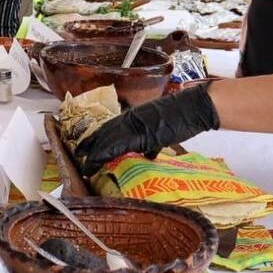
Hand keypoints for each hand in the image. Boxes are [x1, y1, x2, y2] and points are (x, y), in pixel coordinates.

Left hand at [75, 82, 221, 174]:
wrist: (194, 107)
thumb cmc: (182, 116)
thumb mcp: (163, 129)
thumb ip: (152, 141)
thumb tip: (149, 154)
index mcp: (134, 116)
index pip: (109, 126)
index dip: (96, 137)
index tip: (86, 146)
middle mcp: (131, 118)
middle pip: (103, 132)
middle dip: (89, 145)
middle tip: (79, 156)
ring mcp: (136, 125)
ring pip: (107, 139)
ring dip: (95, 153)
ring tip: (86, 165)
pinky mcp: (142, 135)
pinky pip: (119, 146)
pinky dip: (106, 155)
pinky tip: (99, 162)